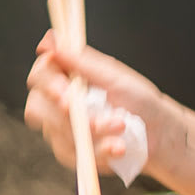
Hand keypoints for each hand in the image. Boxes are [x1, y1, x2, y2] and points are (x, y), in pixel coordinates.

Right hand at [23, 31, 179, 170]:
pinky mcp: (70, 151)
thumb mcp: (113, 76)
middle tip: (92, 120)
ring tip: (122, 126)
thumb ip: (81, 61)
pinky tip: (118, 148)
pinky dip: (98, 151)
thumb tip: (52, 39)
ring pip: (58, 133)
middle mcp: (58, 101)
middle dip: (66, 115)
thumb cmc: (138, 99)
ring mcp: (61, 128)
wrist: (157, 135)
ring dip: (93, 132)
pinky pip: (72, 155)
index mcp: (67, 76)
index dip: (47, 83)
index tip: (66, 93)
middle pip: (37, 106)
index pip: (40, 75)